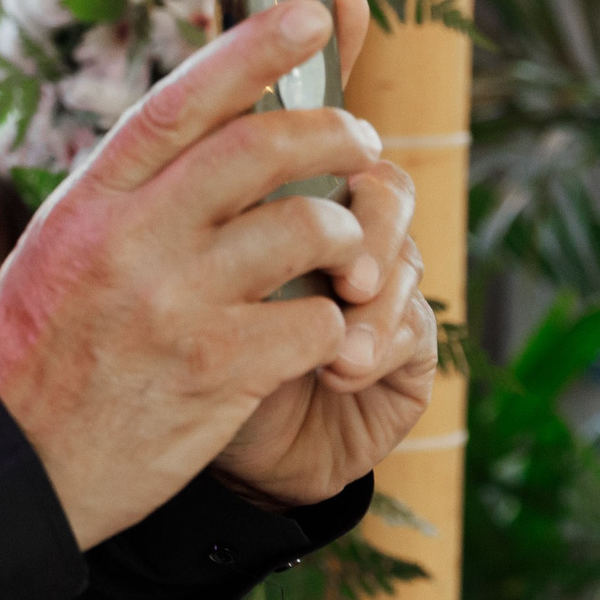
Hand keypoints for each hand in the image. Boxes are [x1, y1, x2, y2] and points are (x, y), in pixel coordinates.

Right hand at [0, 0, 429, 543]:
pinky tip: (317, 339)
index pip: (182, 101)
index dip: (253, 49)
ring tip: (345, 258)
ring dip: (348, 237)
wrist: (14, 467)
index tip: (308, 14)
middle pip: (264, 147)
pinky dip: (334, 325)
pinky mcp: (219, 369)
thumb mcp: (59, 252)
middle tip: (362, 147)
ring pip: (309, 225)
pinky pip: (318, 320)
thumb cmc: (40, 357)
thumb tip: (200, 129)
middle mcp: (131, 239)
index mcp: (90, 203)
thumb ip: (125, 196)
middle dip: (335, 134)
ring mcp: (175, 303)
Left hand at [210, 154, 434, 505]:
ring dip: (372, 299)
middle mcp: (344, 235)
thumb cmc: (189, 366)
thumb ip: (210, 228)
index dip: (327, 138)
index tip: (312, 145)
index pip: (320, 143)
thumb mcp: (185, 292)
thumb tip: (224, 170)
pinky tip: (342, 373)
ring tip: (336, 347)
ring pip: (402, 256)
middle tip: (342, 268)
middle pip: (382, 188)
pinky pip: (414, 324)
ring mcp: (382, 286)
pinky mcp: (411, 344)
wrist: (230, 461)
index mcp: (287, 203)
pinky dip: (378, 344)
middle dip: (365, 225)